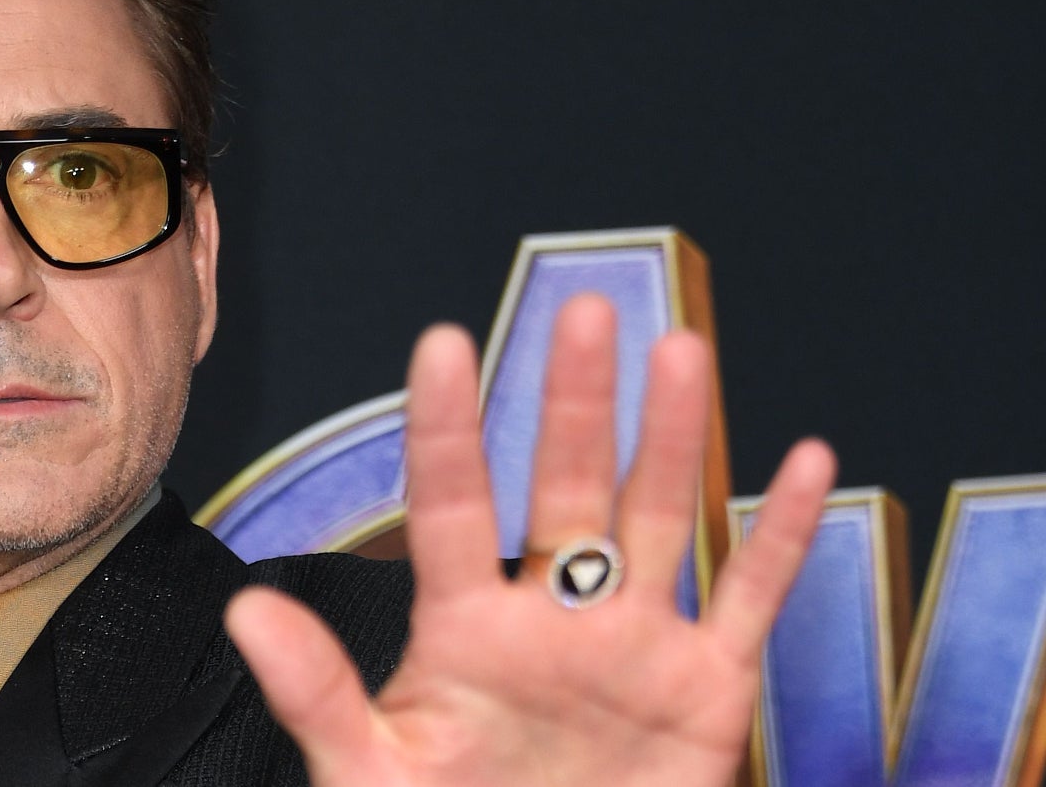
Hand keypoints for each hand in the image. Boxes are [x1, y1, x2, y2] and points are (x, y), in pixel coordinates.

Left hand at [225, 294, 835, 785]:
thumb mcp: (366, 772)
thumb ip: (316, 693)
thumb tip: (243, 613)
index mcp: (463, 630)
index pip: (451, 507)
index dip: (448, 426)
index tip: (443, 342)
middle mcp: (550, 617)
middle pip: (565, 488)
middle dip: (575, 402)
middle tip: (583, 311)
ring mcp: (631, 647)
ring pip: (658, 520)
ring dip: (674, 439)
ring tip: (682, 351)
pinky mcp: (705, 692)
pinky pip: (751, 601)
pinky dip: (782, 537)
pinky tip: (807, 462)